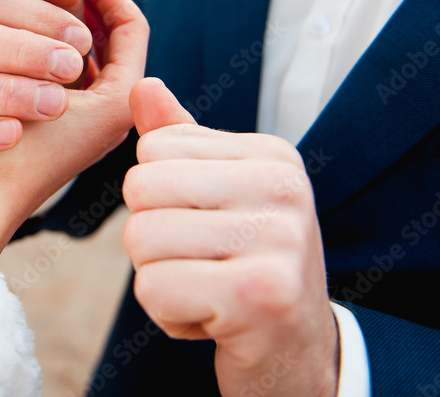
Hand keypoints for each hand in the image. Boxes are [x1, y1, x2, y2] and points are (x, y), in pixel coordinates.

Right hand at [0, 0, 148, 251]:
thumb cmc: (19, 151)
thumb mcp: (44, 76)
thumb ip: (62, 15)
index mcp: (121, 98)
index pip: (130, 25)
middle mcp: (103, 107)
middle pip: (105, 34)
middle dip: (78, 4)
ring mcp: (72, 114)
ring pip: (73, 50)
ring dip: (53, 26)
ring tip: (31, 10)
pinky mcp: (40, 118)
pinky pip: (41, 68)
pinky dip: (28, 45)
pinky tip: (3, 32)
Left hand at [122, 78, 337, 396]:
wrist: (298, 355)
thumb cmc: (246, 265)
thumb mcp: (218, 195)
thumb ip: (178, 142)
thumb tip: (141, 85)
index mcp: (273, 157)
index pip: (153, 148)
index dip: (159, 198)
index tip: (208, 229)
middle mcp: (284, 189)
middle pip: (141, 189)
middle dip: (151, 238)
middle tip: (203, 265)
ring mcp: (278, 242)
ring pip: (141, 240)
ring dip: (160, 279)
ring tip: (209, 290)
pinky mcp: (260, 298)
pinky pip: (153, 290)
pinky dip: (168, 316)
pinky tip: (214, 321)